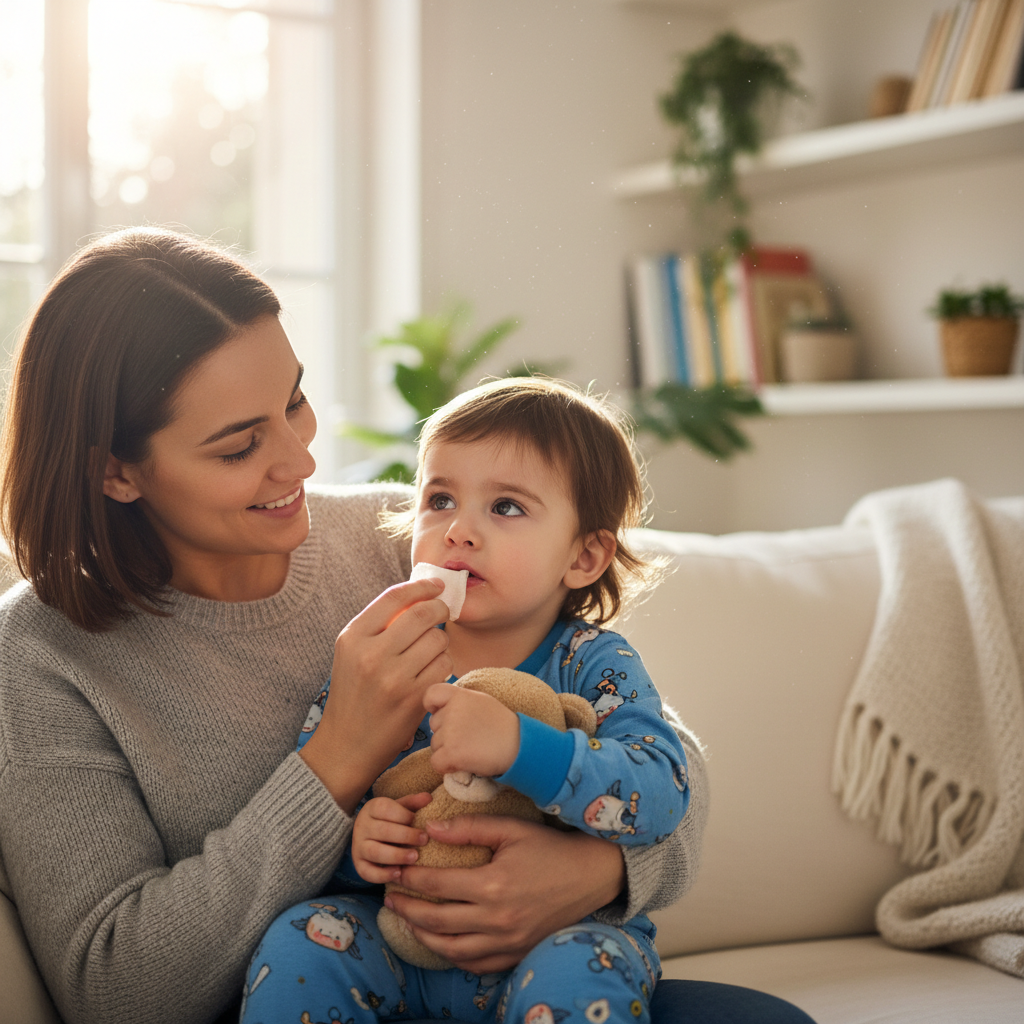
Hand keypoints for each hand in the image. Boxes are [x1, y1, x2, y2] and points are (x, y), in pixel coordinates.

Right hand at [300, 579, 452, 811]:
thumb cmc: (353, 694)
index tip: (435, 585)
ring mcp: (393, 677)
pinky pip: (444, 665)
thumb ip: (378, 625)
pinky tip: (432, 670)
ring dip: (441, 640)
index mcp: (353, 637)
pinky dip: (444, 663)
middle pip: (423, 614)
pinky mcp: (413, 697)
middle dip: (440, 608)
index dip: (421, 586)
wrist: (346, 745)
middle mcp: (371, 654)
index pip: (394, 597)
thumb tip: (418, 595)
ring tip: (430, 650)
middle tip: (443, 612)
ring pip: (438, 639)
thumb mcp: (351, 653)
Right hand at [351, 794, 431, 883]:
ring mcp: (358, 846)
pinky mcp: (359, 865)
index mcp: (372, 808)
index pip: (385, 809)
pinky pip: (367, 872)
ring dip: (396, 855)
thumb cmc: (391, 820)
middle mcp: (362, 826)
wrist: (369, 835)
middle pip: (382, 831)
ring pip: (374, 851)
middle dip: (405, 836)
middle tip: (424, 840)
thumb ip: (413, 803)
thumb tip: (429, 798)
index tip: (418, 820)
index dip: (403, 815)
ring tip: (415, 857)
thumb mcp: (400, 808)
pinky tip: (399, 873)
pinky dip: (383, 875)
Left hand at [386, 815, 624, 973]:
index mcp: (492, 885)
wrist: (591, 876)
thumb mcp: (511, 828)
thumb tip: (430, 829)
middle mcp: (496, 919)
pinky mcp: (516, 954)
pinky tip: (441, 941)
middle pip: (436, 922)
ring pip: (451, 949)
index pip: (436, 885)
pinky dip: (452, 955)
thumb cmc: (550, 847)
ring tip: (408, 921)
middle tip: (391, 898)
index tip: (396, 870)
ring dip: (423, 936)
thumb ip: (469, 828)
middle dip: (407, 909)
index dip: (410, 879)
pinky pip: (475, 964)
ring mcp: (507, 941)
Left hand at [424, 684, 520, 777]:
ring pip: (435, 745)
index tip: (440, 713)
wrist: (519, 745)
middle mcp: (452, 711)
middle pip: (433, 724)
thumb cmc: (502, 726)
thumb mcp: (482, 702)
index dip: (432, 706)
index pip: (431, 694)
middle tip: (468, 738)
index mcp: (460, 695)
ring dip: (448, 750)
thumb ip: (460, 702)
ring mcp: (451, 732)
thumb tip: (438, 710)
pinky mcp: (451, 752)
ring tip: (471, 749)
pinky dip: (446, 766)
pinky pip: (436, 762)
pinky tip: (463, 762)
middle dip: (445, 733)